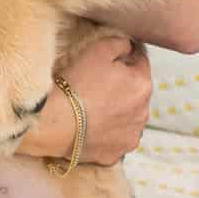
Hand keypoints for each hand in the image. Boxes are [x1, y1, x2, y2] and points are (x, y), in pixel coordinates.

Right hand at [26, 36, 152, 164]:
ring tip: (91, 109)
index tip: (109, 60)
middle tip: (94, 85)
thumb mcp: (97, 50)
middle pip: (135, 93)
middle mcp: (144, 112)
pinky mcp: (116, 154)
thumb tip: (128, 45)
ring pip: (127, 119)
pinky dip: (106, 134)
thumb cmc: (75, 84)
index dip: (124, 58)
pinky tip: (89, 128)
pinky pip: (114, 140)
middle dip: (121, 88)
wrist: (54, 122)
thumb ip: (119, 43)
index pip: (140, 63)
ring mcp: (131, 136)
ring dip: (116, 113)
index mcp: (142, 84)